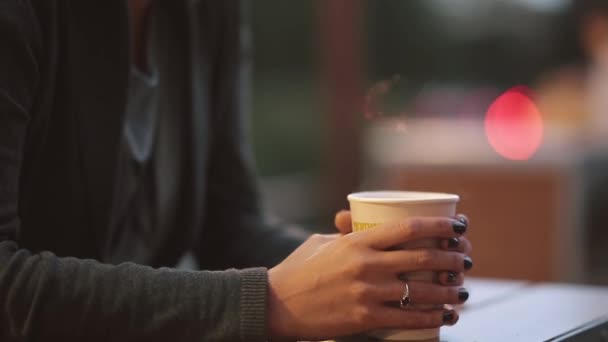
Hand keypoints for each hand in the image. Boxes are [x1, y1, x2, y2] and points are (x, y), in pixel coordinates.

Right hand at [267, 216, 471, 340]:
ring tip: (462, 291)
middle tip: (465, 260)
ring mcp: (366, 292)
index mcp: (357, 241)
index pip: (408, 228)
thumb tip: (363, 226)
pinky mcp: (364, 318)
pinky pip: (407, 318)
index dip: (439, 226)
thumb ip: (348, 235)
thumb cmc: (299, 269)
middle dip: (451, 258)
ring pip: (421, 291)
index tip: (458, 226)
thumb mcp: (323, 243)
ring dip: (448, 291)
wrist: (276, 304)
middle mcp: (366, 264)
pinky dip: (431, 317)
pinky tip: (445, 315)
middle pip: (422, 258)